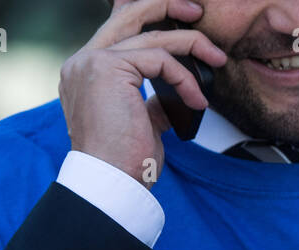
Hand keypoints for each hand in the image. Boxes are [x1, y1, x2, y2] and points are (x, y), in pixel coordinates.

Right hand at [58, 0, 226, 186]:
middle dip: (166, 6)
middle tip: (197, 13)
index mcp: (86, 73)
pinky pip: (159, 59)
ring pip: (150, 34)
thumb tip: (171, 95)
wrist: (111, 183)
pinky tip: (197, 100)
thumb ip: (150, 102)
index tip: (181, 19)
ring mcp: (91, 63)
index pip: (117, 28)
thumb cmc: (124, 163)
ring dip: (191, 44)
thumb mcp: (141, 124)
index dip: (148, 16)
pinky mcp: (107, 69)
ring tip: (216, 60)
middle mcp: (82, 62)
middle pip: (127, 13)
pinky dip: (185, 78)